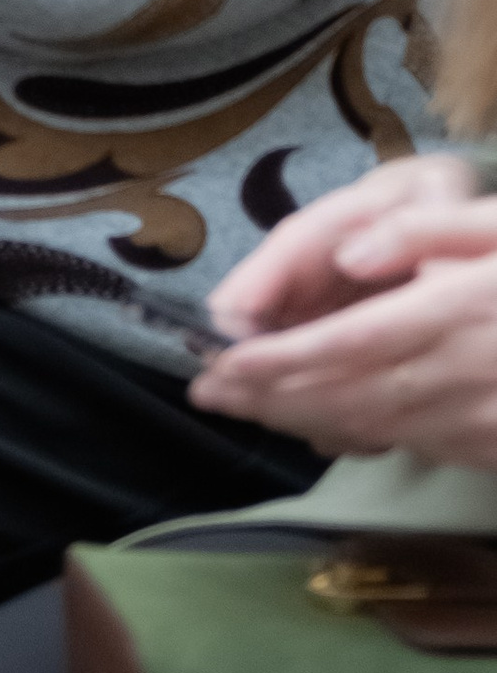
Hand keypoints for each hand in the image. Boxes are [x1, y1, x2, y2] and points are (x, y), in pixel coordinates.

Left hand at [191, 190, 496, 464]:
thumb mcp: (496, 228)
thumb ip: (421, 234)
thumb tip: (350, 255)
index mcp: (454, 313)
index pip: (345, 347)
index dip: (277, 363)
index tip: (218, 366)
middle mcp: (460, 376)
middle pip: (346, 396)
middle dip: (269, 399)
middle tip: (204, 394)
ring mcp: (479, 421)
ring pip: (374, 427)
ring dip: (303, 420)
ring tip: (244, 408)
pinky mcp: (491, 444)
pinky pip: (412, 443)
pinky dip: (356, 434)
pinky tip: (319, 422)